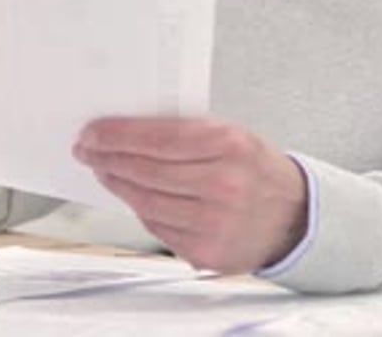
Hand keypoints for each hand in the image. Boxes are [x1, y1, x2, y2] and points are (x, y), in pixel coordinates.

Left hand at [73, 116, 307, 273]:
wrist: (294, 216)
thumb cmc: (254, 167)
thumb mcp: (229, 133)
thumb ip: (184, 132)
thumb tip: (128, 131)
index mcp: (229, 145)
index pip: (158, 138)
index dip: (118, 135)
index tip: (93, 132)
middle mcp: (223, 185)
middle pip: (146, 171)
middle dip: (108, 157)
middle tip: (87, 149)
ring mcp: (214, 223)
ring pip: (146, 201)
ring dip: (117, 183)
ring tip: (104, 169)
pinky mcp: (204, 252)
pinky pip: (157, 227)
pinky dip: (140, 209)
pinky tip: (132, 194)